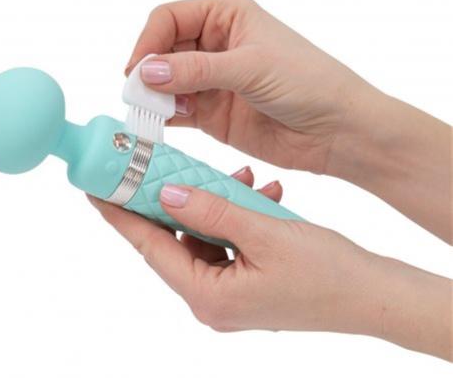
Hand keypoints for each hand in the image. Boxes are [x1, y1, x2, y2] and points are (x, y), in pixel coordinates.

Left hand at [87, 168, 451, 359]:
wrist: (373, 294)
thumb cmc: (326, 273)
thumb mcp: (264, 233)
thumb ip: (212, 211)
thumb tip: (168, 194)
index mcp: (208, 297)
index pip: (151, 248)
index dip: (121, 217)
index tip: (96, 190)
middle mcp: (212, 301)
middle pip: (175, 241)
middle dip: (176, 201)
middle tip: (163, 168)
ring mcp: (230, 294)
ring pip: (205, 238)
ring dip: (217, 206)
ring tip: (240, 179)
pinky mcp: (247, 283)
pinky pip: (228, 245)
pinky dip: (237, 220)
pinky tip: (260, 195)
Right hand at [126, 0, 451, 241]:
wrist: (335, 130)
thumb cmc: (308, 82)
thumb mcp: (251, 66)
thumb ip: (198, 69)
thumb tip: (148, 71)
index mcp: (227, 17)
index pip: (170, 19)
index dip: (148, 41)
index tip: (137, 68)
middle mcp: (216, 47)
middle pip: (163, 52)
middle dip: (148, 71)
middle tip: (136, 94)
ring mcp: (213, 82)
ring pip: (167, 84)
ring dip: (153, 97)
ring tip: (148, 112)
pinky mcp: (213, 114)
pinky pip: (178, 112)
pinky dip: (165, 118)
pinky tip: (159, 125)